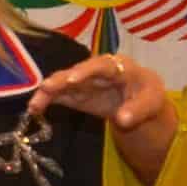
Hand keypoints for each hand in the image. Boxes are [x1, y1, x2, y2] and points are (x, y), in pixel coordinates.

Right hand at [37, 48, 180, 177]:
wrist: (141, 99)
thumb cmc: (147, 95)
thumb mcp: (152, 102)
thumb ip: (137, 110)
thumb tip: (122, 120)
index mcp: (119, 66)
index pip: (102, 65)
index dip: (86, 71)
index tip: (73, 79)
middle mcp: (97, 70)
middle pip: (77, 72)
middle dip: (61, 80)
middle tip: (46, 88)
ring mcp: (85, 81)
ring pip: (64, 82)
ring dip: (49, 91)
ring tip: (34, 104)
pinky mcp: (77, 93)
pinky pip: (60, 95)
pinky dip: (48, 100)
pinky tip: (35, 108)